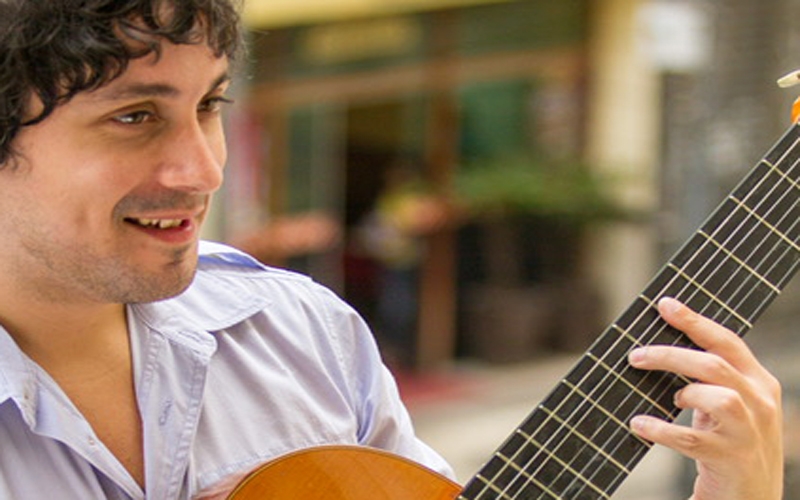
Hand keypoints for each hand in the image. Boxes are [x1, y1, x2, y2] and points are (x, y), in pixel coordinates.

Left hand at [627, 297, 782, 499]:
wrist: (752, 499)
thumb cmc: (731, 444)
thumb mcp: (729, 405)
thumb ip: (708, 378)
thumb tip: (659, 347)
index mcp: (760, 383)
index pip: (728, 341)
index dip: (695, 321)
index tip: (665, 304)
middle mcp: (761, 404)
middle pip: (714, 365)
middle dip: (670, 355)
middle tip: (635, 355)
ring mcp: (750, 434)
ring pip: (716, 398)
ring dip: (684, 393)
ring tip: (670, 399)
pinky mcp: (733, 460)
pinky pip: (691, 439)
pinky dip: (661, 429)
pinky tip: (639, 424)